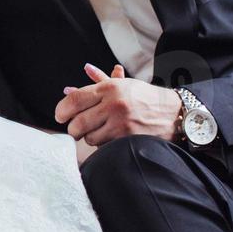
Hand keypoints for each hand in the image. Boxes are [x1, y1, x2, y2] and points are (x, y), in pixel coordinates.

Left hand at [53, 63, 182, 146]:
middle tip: (73, 129)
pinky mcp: (127, 139)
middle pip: (78, 122)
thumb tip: (67, 88)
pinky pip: (103, 146)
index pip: (74, 99)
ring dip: (88, 137)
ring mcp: (121, 123)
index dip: (62, 109)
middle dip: (72, 128)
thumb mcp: (121, 85)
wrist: (173, 113)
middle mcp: (113, 104)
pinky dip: (101, 144)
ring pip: (89, 137)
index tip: (59, 115)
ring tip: (96, 131)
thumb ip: (94, 86)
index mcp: (109, 88)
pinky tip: (108, 138)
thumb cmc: (143, 97)